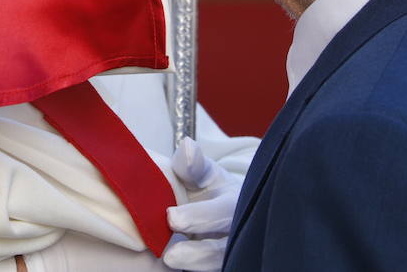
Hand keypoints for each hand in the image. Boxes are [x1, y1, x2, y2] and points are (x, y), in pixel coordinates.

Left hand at [162, 137, 242, 271]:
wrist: (223, 210)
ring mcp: (232, 253)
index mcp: (234, 203)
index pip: (222, 211)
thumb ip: (193, 164)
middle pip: (224, 248)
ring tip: (169, 262)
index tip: (171, 218)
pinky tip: (173, 270)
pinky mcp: (221, 264)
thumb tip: (187, 146)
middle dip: (199, 253)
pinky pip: (212, 270)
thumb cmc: (209, 189)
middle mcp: (237, 232)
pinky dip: (194, 270)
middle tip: (170, 256)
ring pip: (219, 264)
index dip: (199, 217)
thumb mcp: (203, 172)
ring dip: (196, 265)